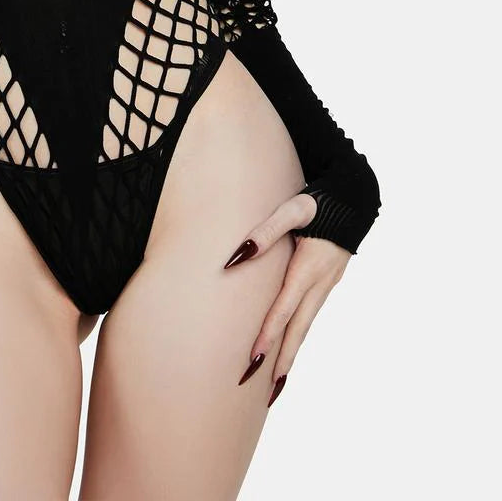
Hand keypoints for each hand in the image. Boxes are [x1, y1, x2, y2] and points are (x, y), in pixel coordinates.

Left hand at [224, 192, 351, 404]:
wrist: (354, 199)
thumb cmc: (318, 202)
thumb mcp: (293, 209)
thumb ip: (265, 231)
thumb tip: (238, 255)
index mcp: (309, 268)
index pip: (284, 309)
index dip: (269, 335)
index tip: (254, 360)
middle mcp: (320, 283)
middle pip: (298, 330)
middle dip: (281, 362)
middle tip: (265, 394)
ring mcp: (326, 286)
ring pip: (306, 327)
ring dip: (291, 356)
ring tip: (274, 385)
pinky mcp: (327, 284)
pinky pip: (310, 317)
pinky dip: (298, 338)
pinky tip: (289, 350)